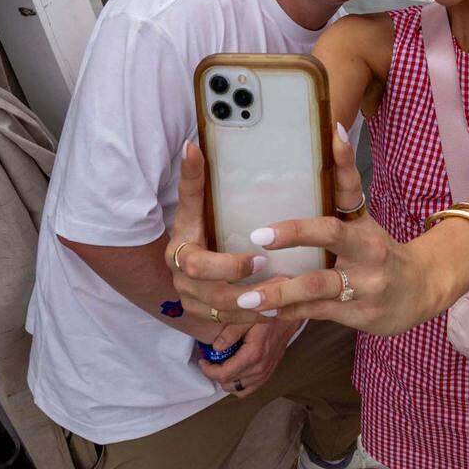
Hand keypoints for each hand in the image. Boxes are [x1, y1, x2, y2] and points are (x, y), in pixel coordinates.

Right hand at [166, 140, 267, 325]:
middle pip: (209, 289)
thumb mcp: (198, 205)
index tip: (258, 257)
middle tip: (277, 274)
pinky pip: (232, 323)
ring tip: (287, 295)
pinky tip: (282, 311)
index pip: (195, 262)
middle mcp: (181, 277)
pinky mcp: (205, 315)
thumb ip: (194, 180)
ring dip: (257, 305)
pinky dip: (258, 319)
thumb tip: (192, 145)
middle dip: (243, 283)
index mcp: (181, 248)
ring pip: (224, 310)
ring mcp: (192, 299)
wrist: (190, 259)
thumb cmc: (202, 225)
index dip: (226, 263)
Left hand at [172, 123, 446, 335]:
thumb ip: (343, 184)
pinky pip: (316, 312)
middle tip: (259, 235)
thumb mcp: (363, 220)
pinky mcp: (358, 313)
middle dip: (296, 234)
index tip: (330, 132)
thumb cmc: (380, 251)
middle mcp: (367, 249)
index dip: (342, 159)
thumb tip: (332, 130)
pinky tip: (262, 314)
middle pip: (332, 234)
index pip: (352, 185)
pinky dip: (288, 314)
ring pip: (318, 285)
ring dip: (281, 292)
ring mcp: (364, 283)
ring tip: (247, 297)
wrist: (420, 291)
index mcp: (364, 222)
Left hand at [199, 319, 297, 397]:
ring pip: (240, 390)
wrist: (290, 313)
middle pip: (230, 384)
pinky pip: (252, 387)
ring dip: (228, 381)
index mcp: (253, 354)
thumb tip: (216, 348)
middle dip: (216, 375)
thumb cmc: (268, 313)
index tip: (203, 360)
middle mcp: (261, 367)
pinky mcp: (270, 371)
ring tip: (221, 367)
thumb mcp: (246, 317)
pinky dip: (240, 384)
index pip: (224, 375)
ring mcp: (267, 371)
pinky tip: (235, 371)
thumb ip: (230, 332)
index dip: (208, 370)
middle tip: (211, 361)